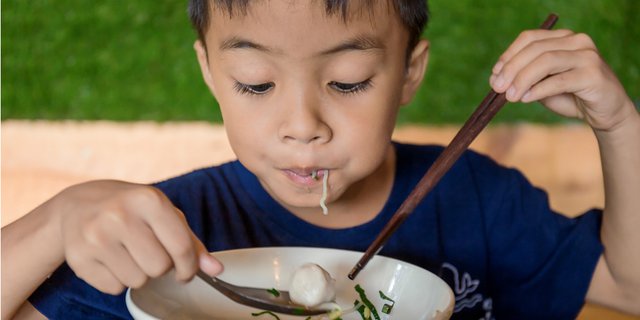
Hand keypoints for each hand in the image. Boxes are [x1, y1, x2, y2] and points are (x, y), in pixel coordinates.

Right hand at [52, 180, 221, 294]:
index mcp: (148, 199)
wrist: (77, 204)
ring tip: (128, 253)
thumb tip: (216, 270)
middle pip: (159, 268)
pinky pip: (114, 288)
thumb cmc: (130, 208)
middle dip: (160, 267)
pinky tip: (110, 258)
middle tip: (150, 253)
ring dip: (139, 274)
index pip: (181, 247)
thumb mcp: (162, 213)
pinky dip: (117, 280)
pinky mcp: (78, 257)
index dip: (189, 267)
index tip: (185, 271)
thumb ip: (190, 242)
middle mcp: (119, 215)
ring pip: (138, 281)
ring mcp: (96, 237)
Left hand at [490, 29, 635, 131]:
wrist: (605, 112)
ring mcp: (587, 56)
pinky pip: (559, 80)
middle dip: (512, 69)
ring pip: (546, 61)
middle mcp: (577, 41)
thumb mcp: (542, 86)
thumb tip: (495, 80)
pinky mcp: (593, 75)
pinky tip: (525, 98)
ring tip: (510, 96)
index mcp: (563, 38)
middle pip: (536, 49)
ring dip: (523, 79)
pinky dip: (538, 89)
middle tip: (497, 88)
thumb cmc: (571, 96)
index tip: (494, 74)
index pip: (530, 38)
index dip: (508, 55)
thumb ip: (523, 80)